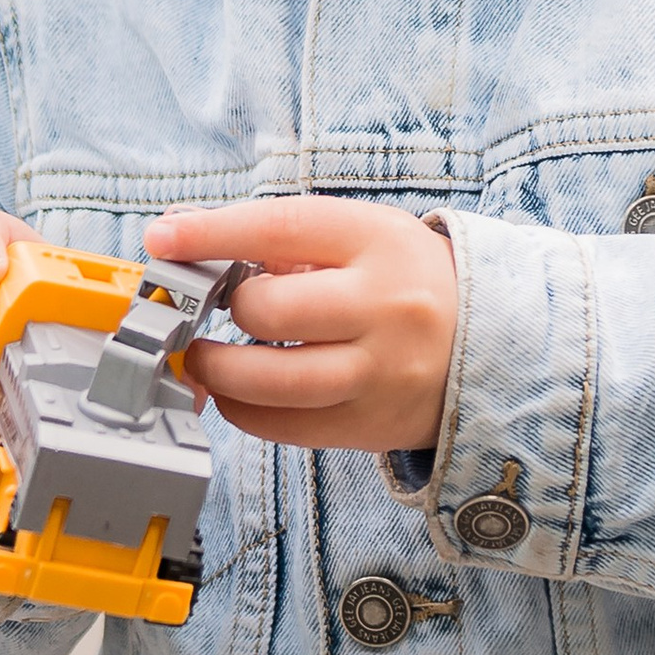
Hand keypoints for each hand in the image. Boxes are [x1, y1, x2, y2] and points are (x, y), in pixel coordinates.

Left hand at [150, 197, 458, 456]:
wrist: (492, 343)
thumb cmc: (407, 280)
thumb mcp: (365, 237)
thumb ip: (283, 237)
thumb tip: (184, 233)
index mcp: (380, 242)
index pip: (279, 228)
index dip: (210, 233)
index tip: (162, 237)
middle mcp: (385, 308)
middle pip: (269, 310)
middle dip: (226, 308)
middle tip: (212, 308)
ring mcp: (379, 373)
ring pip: (269, 382)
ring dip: (217, 369)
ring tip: (205, 358)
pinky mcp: (368, 425)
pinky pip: (281, 426)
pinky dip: (242, 408)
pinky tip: (239, 390)